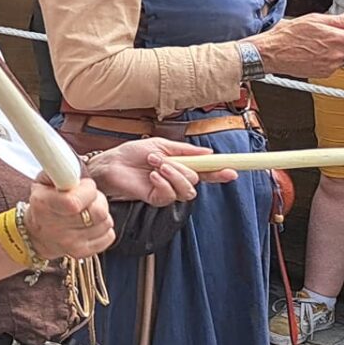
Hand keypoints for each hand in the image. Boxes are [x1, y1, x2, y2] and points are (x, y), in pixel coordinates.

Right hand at [22, 177, 115, 260]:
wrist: (37, 235)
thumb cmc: (43, 204)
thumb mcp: (43, 181)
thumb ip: (57, 170)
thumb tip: (70, 162)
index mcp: (44, 205)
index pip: (74, 202)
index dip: (87, 191)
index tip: (85, 185)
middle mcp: (56, 228)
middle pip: (97, 212)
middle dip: (98, 200)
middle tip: (89, 198)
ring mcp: (70, 243)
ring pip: (106, 223)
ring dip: (101, 214)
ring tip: (88, 211)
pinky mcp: (82, 253)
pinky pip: (109, 236)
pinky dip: (104, 228)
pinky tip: (91, 224)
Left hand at [85, 139, 230, 205]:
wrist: (111, 163)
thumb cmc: (132, 153)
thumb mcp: (161, 145)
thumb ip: (185, 151)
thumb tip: (209, 152)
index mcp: (181, 166)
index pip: (206, 172)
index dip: (220, 172)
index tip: (232, 170)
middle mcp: (176, 180)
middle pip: (197, 181)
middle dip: (184, 169)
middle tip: (162, 160)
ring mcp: (167, 191)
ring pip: (187, 190)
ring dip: (174, 175)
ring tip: (156, 165)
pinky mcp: (156, 199)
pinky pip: (170, 195)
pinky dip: (163, 183)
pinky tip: (152, 175)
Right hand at [250, 11, 343, 77]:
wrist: (270, 54)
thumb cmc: (288, 35)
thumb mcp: (314, 20)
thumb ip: (342, 21)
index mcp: (337, 38)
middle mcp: (337, 54)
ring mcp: (331, 66)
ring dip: (342, 51)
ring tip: (323, 44)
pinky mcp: (324, 73)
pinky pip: (335, 65)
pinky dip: (331, 59)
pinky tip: (317, 53)